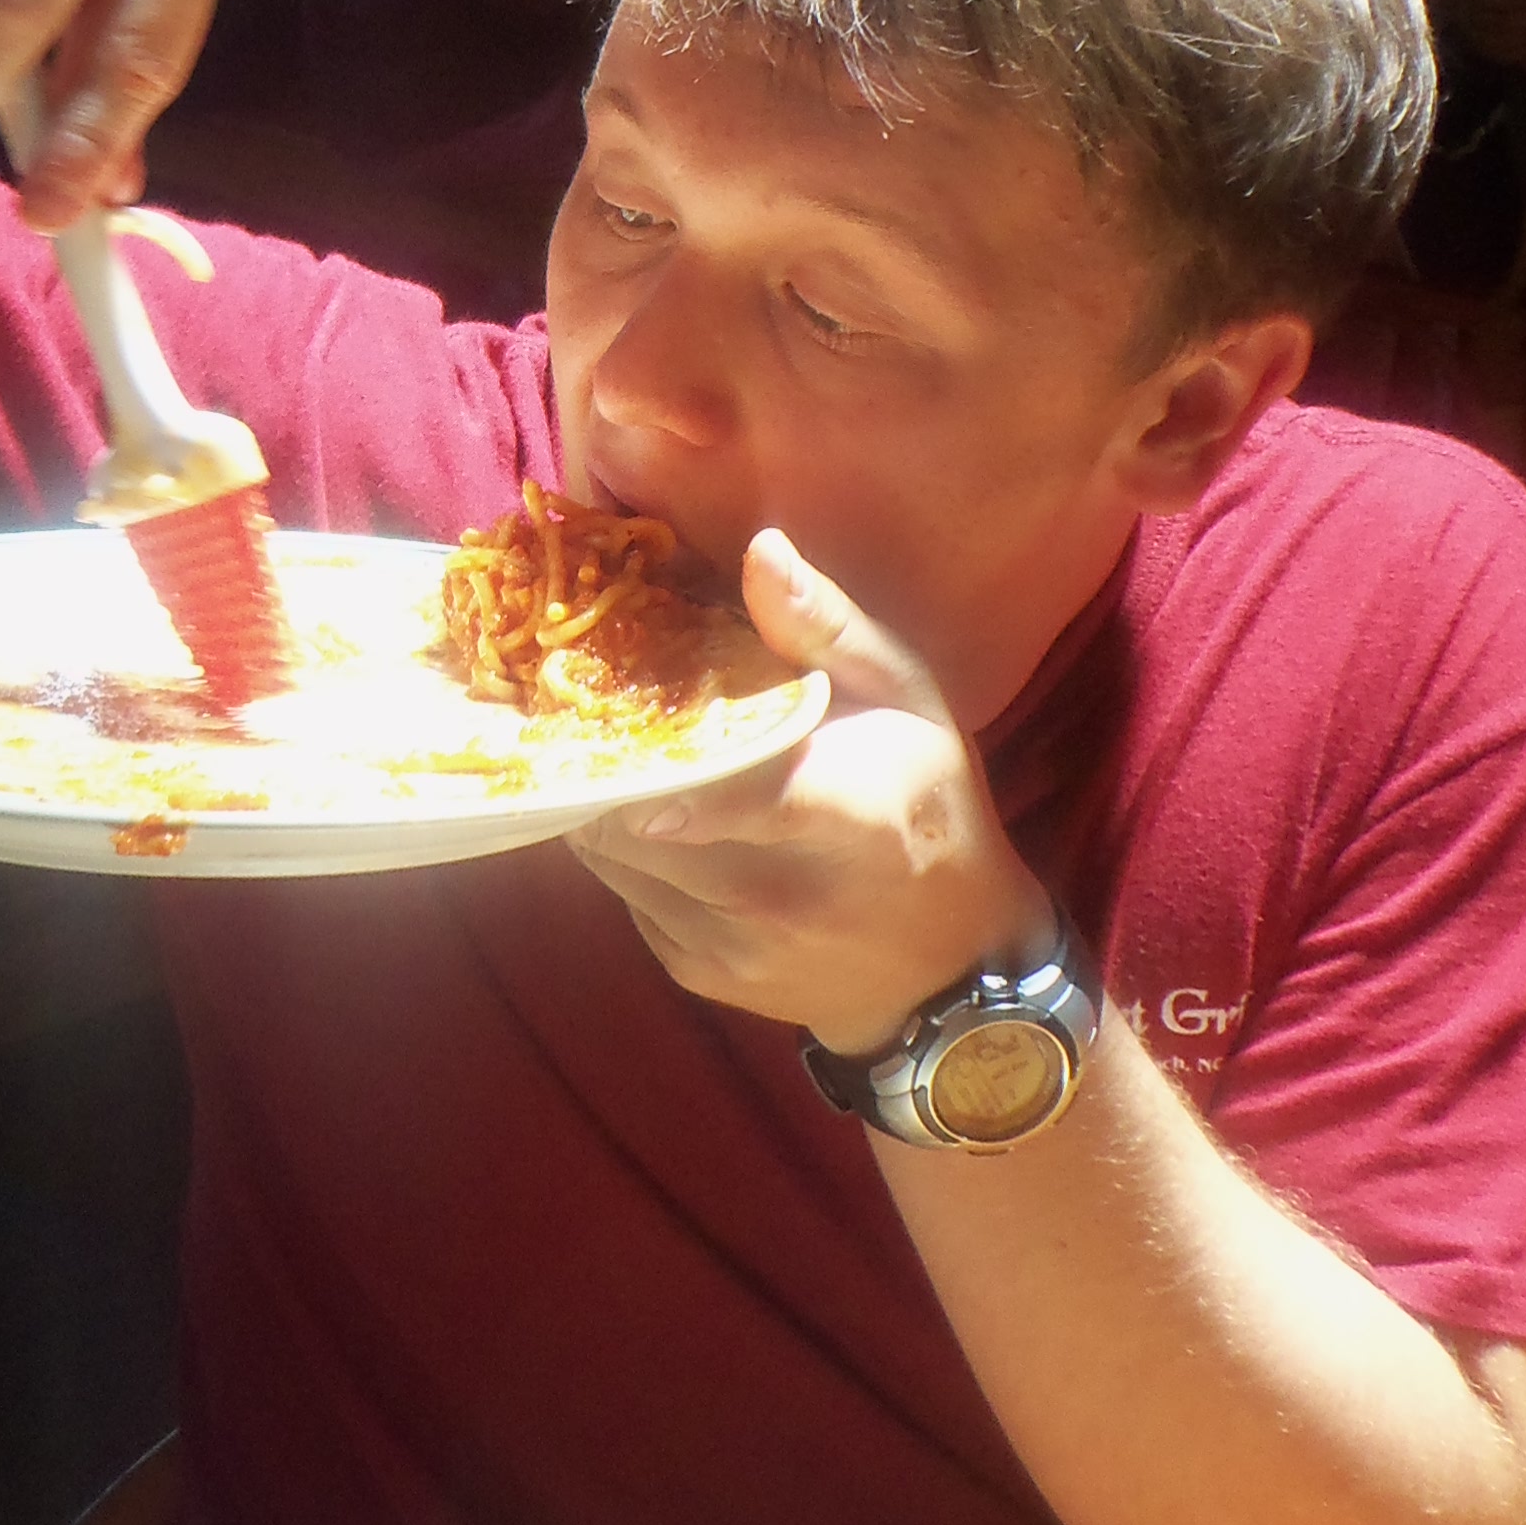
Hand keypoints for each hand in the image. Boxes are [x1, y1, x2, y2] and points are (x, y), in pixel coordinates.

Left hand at [565, 530, 1049, 1053]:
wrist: (949, 963)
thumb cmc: (929, 802)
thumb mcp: (909, 701)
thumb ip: (829, 628)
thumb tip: (760, 548)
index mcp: (861, 819)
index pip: (763, 803)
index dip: (688, 787)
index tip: (626, 761)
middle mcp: (791, 899)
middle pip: (651, 827)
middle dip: (606, 763)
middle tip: (576, 702)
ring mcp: (738, 949)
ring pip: (617, 861)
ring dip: (601, 802)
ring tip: (600, 746)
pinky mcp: (700, 976)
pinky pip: (623, 896)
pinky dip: (622, 849)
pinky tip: (647, 810)